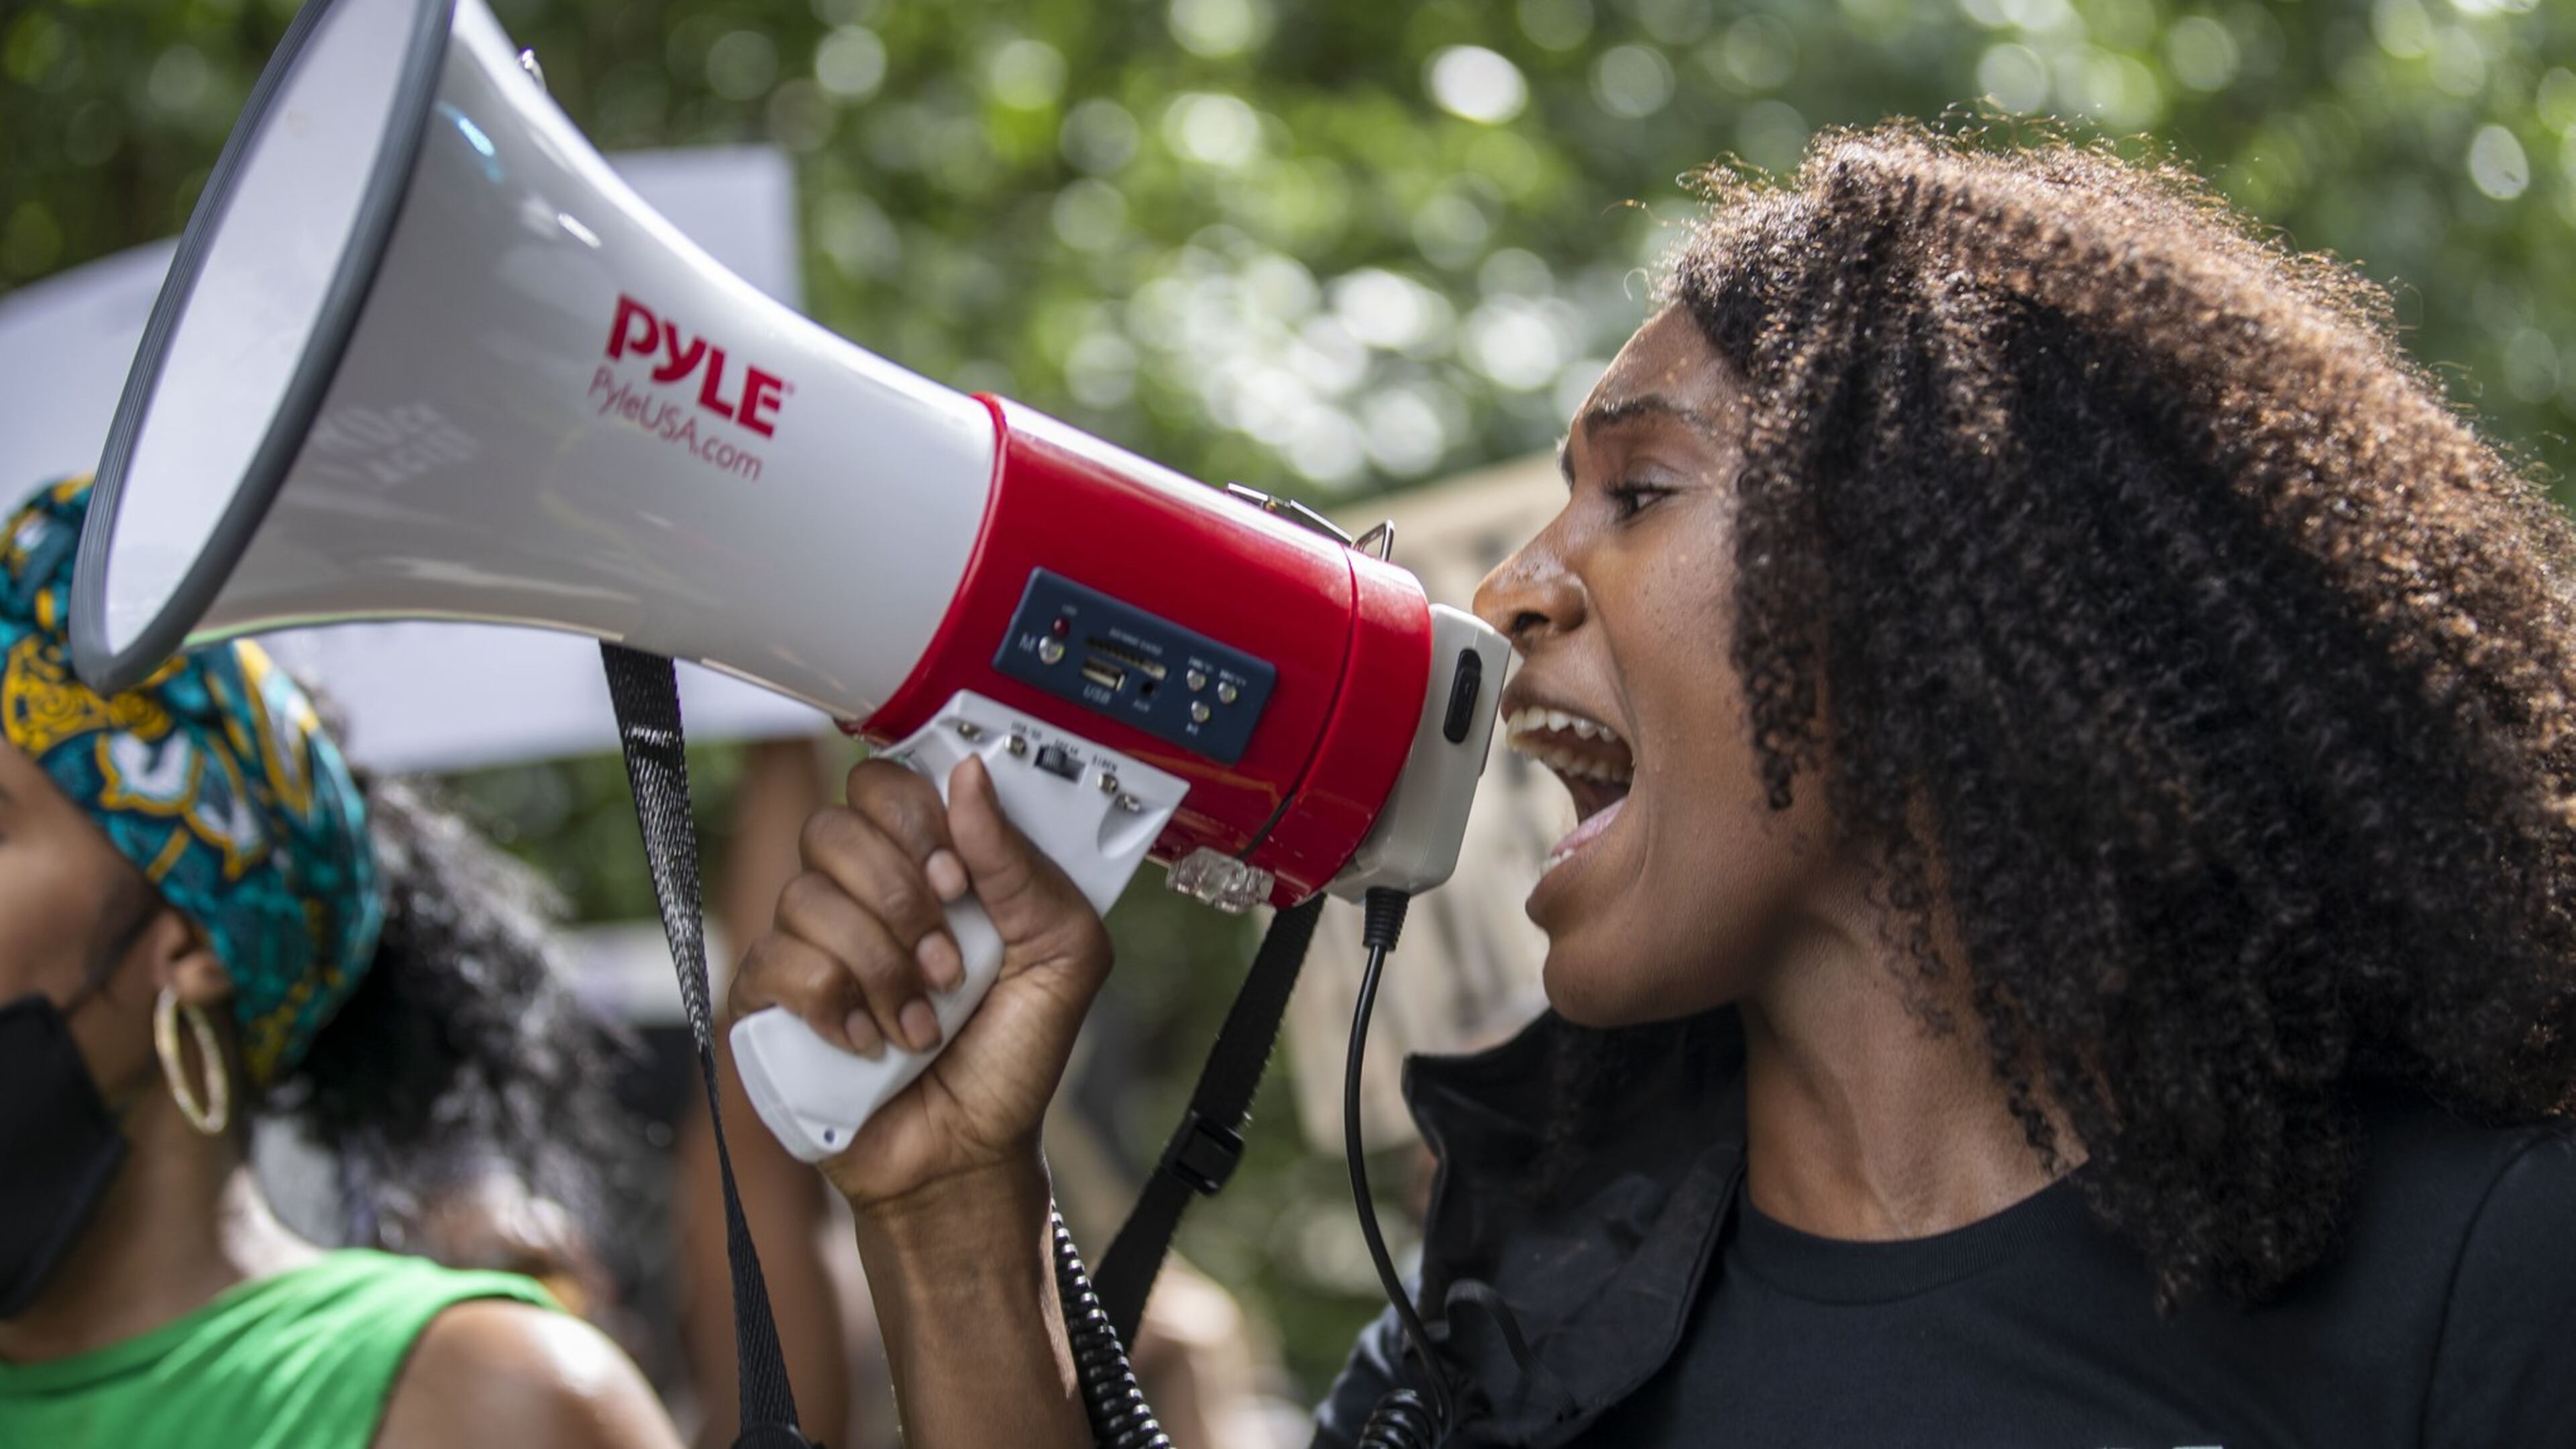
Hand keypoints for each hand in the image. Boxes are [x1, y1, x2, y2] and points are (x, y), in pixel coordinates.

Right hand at [728, 755, 1111, 1213]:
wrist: (970, 1153)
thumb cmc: (1013, 1055)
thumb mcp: (1063, 955)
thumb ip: (1023, 866)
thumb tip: (970, 776)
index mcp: (928, 865)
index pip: (885, 785)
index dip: (914, 820)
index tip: (957, 879)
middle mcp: (860, 893)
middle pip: (834, 829)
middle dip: (901, 901)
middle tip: (947, 964)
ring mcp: (808, 944)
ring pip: (805, 897)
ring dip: (881, 968)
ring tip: (923, 1023)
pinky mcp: (770, 1001)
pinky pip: (778, 962)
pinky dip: (837, 1007)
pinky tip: (873, 1042)